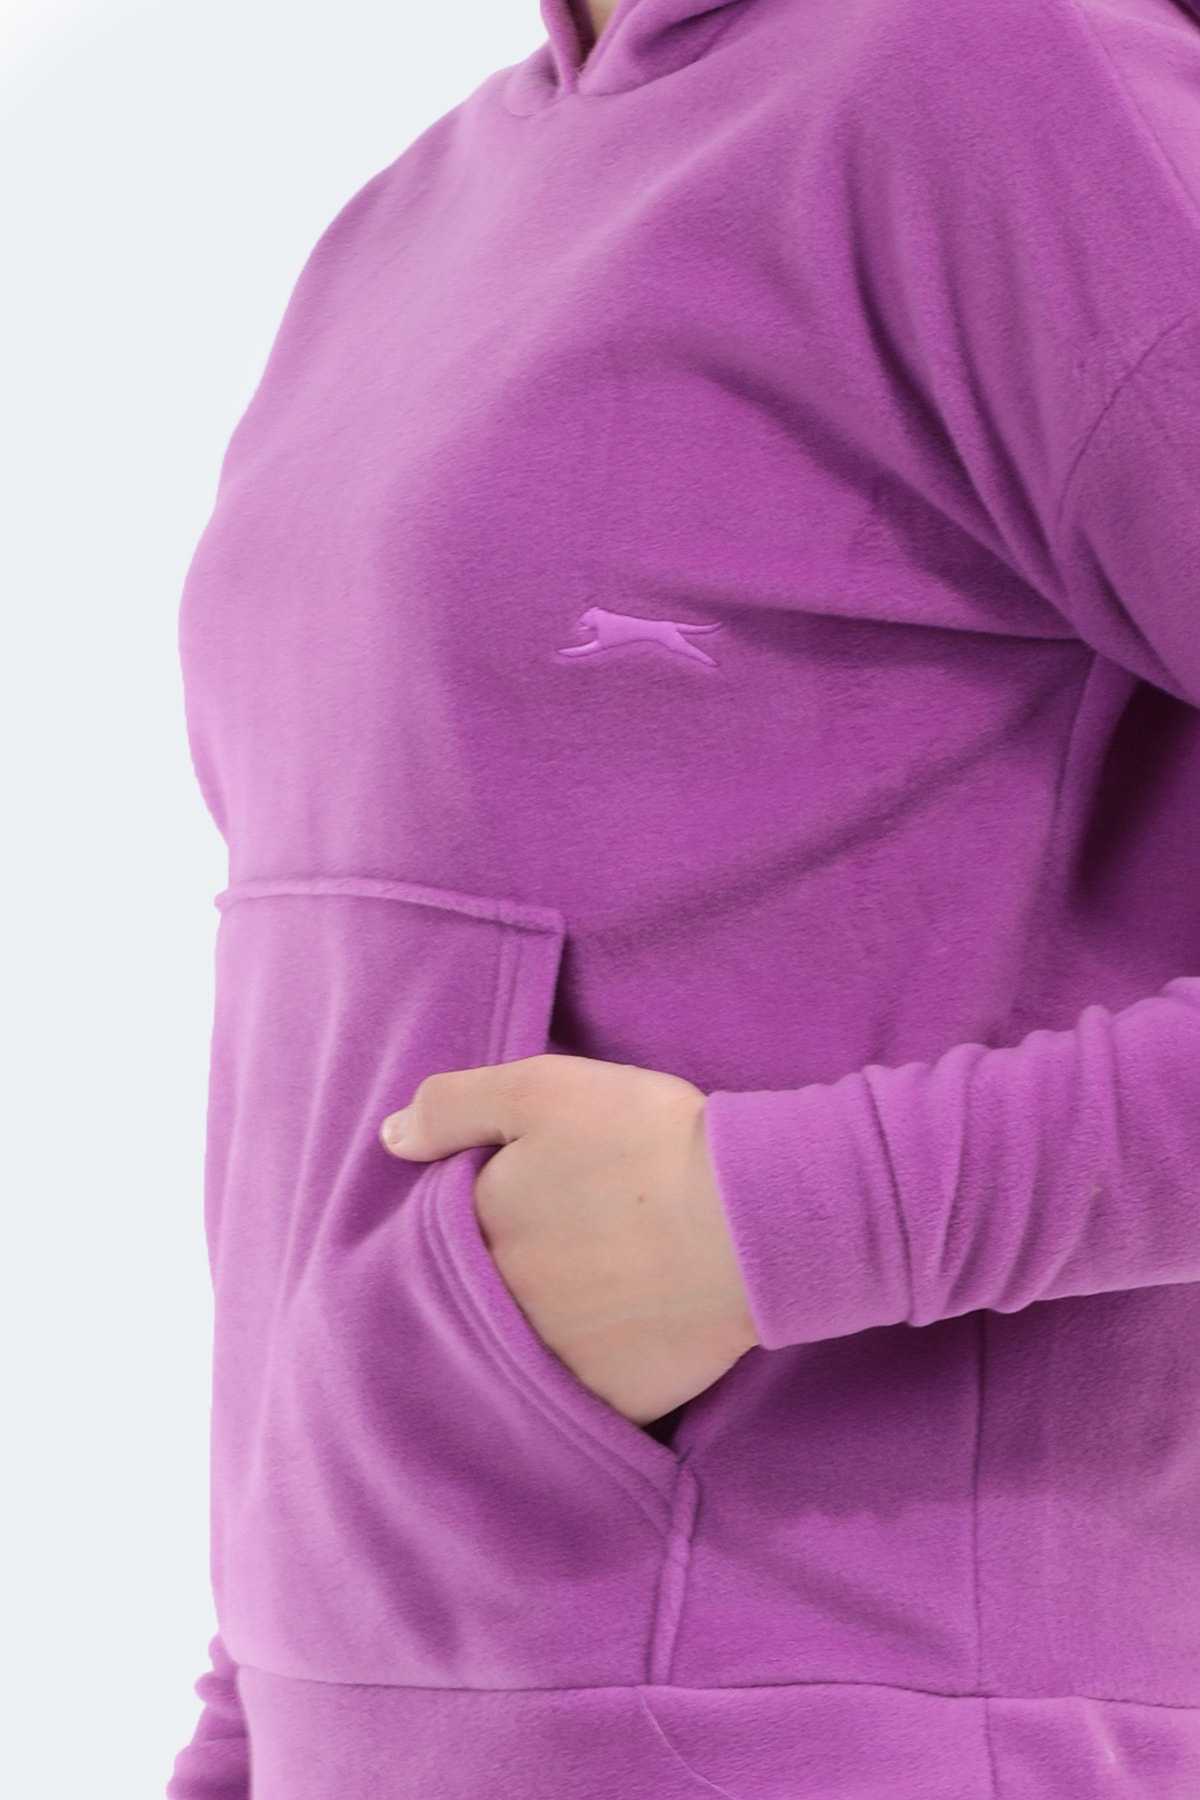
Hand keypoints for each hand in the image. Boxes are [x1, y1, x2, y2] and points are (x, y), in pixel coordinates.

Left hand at [379, 1054, 757, 1425]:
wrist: (750, 1217)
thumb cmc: (643, 1141)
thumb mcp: (539, 1089)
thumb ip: (451, 1107)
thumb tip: (388, 1140)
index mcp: (471, 1233)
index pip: (434, 1238)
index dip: (465, 1219)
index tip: (504, 1206)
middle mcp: (495, 1311)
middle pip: (472, 1301)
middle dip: (494, 1281)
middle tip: (551, 1252)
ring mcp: (549, 1365)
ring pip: (517, 1355)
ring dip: (531, 1333)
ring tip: (578, 1300)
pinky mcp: (607, 1404)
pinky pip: (576, 1399)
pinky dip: (583, 1378)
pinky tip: (610, 1346)